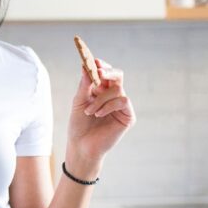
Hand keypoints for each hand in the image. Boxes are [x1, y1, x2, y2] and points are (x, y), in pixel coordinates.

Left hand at [67, 58, 135, 173]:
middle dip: (108, 72)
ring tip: (89, 111)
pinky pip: (123, 101)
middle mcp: (113, 95)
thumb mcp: (79, 101)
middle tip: (98, 73)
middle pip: (118, 75)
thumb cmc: (79, 124)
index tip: (94, 61)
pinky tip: (98, 115)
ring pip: (117, 89)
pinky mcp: (128, 116)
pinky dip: (109, 106)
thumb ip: (85, 84)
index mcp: (101, 90)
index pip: (106, 72)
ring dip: (101, 99)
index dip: (102, 65)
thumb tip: (85, 65)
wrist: (81, 146)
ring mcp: (121, 106)